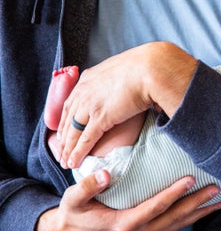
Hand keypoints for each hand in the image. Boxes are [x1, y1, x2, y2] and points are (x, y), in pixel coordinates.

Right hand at [36, 169, 220, 230]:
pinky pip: (172, 228)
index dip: (174, 193)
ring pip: (177, 225)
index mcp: (124, 224)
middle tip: (215, 189)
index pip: (156, 207)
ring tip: (218, 201)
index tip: (190, 179)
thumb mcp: (73, 199)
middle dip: (196, 203)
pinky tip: (203, 210)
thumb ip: (88, 186)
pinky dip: (190, 219)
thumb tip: (106, 174)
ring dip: (198, 213)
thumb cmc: (73, 214)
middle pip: (174, 217)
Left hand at [57, 42, 197, 168]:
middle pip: (67, 118)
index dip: (65, 120)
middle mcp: (84, 91)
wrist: (149, 69)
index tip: (63, 132)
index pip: (70, 102)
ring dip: (67, 149)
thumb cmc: (144, 67)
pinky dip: (77, 152)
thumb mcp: (122, 70)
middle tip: (60, 151)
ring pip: (72, 131)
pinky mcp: (100, 117)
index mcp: (88, 78)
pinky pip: (85, 138)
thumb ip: (116, 80)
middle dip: (62, 137)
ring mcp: (90, 104)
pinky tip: (73, 162)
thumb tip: (124, 86)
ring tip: (65, 162)